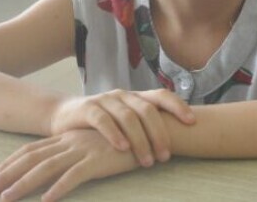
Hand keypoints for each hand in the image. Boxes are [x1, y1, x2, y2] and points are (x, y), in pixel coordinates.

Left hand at [0, 129, 138, 201]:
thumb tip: (57, 169)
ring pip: (46, 168)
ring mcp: (83, 150)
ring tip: (6, 199)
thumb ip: (77, 153)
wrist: (150, 129)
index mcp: (68, 138)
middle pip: (31, 158)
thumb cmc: (123, 139)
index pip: (31, 150)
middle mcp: (71, 142)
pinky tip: (46, 200)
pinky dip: (59, 188)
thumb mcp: (95, 144)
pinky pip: (74, 176)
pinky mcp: (98, 160)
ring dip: (23, 184)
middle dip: (6, 175)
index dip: (9, 164)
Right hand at [50, 89, 194, 166]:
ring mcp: (105, 100)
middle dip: (159, 133)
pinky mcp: (87, 109)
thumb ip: (146, 125)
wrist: (64, 116)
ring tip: (147, 161)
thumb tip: (179, 140)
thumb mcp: (126, 121)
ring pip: (128, 116)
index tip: (192, 122)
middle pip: (147, 110)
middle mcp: (123, 95)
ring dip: (140, 140)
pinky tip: (122, 148)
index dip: (178, 106)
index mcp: (136, 97)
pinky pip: (103, 120)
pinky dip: (114, 134)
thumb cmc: (102, 123)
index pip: (162, 95)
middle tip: (166, 156)